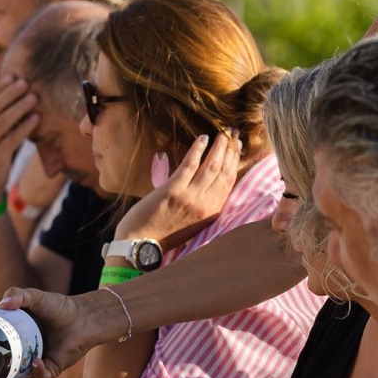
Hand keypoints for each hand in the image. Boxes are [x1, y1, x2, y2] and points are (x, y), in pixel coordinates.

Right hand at [0, 75, 38, 203]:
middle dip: (10, 93)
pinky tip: (36, 118)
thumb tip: (12, 95)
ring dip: (19, 107)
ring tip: (33, 97)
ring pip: (3, 121)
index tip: (13, 76)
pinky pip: (13, 138)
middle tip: (25, 82)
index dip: (0, 87)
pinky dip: (26, 127)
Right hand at [0, 286, 110, 377]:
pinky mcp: (54, 368)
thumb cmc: (58, 307)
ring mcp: (38, 364)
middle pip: (4, 376)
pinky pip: (43, 376)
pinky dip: (38, 371)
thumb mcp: (34, 297)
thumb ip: (18, 295)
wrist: (84, 314)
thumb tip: (2, 304)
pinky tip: (36, 361)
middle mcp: (23, 356)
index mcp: (14, 341)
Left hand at [115, 132, 240, 247]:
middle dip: (231, 149)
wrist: (140, 245)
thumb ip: (203, 202)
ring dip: (218, 147)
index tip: (237, 145)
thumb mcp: (193, 221)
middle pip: (224, 171)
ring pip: (211, 166)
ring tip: (222, 132)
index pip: (230, 181)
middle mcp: (205, 205)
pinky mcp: (173, 191)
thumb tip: (208, 178)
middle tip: (233, 132)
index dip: (236, 161)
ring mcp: (190, 197)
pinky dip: (198, 150)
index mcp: (212, 213)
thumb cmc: (164, 234)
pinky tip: (202, 139)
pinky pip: (190, 165)